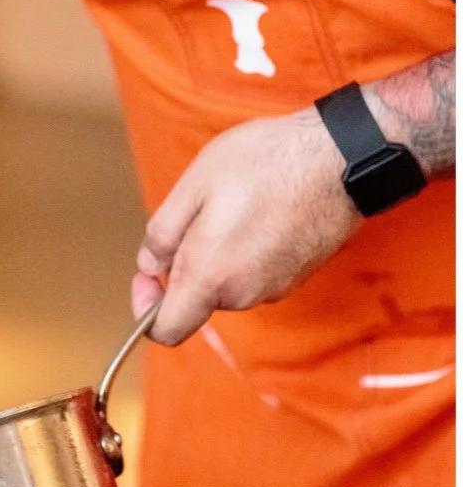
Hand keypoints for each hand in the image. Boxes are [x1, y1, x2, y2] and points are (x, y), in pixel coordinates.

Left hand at [133, 105, 359, 345]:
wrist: (340, 157)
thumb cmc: (266, 163)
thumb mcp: (193, 185)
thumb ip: (162, 234)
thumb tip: (149, 266)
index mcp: (212, 276)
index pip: (168, 329)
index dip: (146, 309)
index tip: (146, 277)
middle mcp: (246, 292)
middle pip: (197, 299)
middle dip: (184, 265)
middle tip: (196, 214)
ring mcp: (277, 286)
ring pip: (226, 284)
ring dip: (216, 255)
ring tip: (232, 206)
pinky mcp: (298, 275)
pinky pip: (254, 274)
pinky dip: (244, 252)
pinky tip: (256, 212)